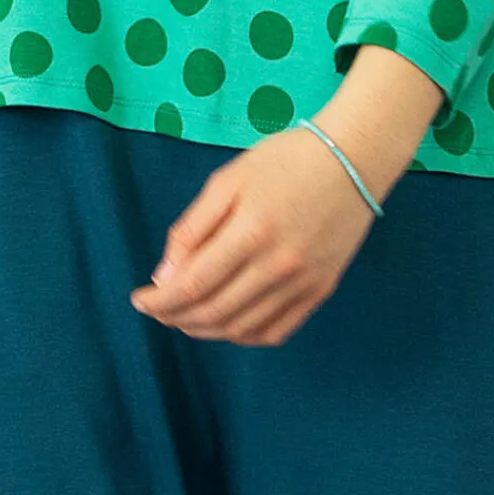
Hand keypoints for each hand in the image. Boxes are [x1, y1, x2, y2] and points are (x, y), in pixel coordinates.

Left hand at [129, 123, 381, 346]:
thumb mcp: (230, 179)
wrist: (354, 158)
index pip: (193, 286)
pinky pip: (275, 332)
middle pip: (214, 313)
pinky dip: (243, 335)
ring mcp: (302, 283)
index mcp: (250, 232)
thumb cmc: (286, 160)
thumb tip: (165, 276)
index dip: (160, 301)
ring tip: (185, 318)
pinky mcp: (321, 291)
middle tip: (158, 309)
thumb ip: (193, 227)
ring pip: (241, 329)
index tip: (139, 300)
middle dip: (176, 318)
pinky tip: (227, 323)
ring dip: (205, 331)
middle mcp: (277, 266)